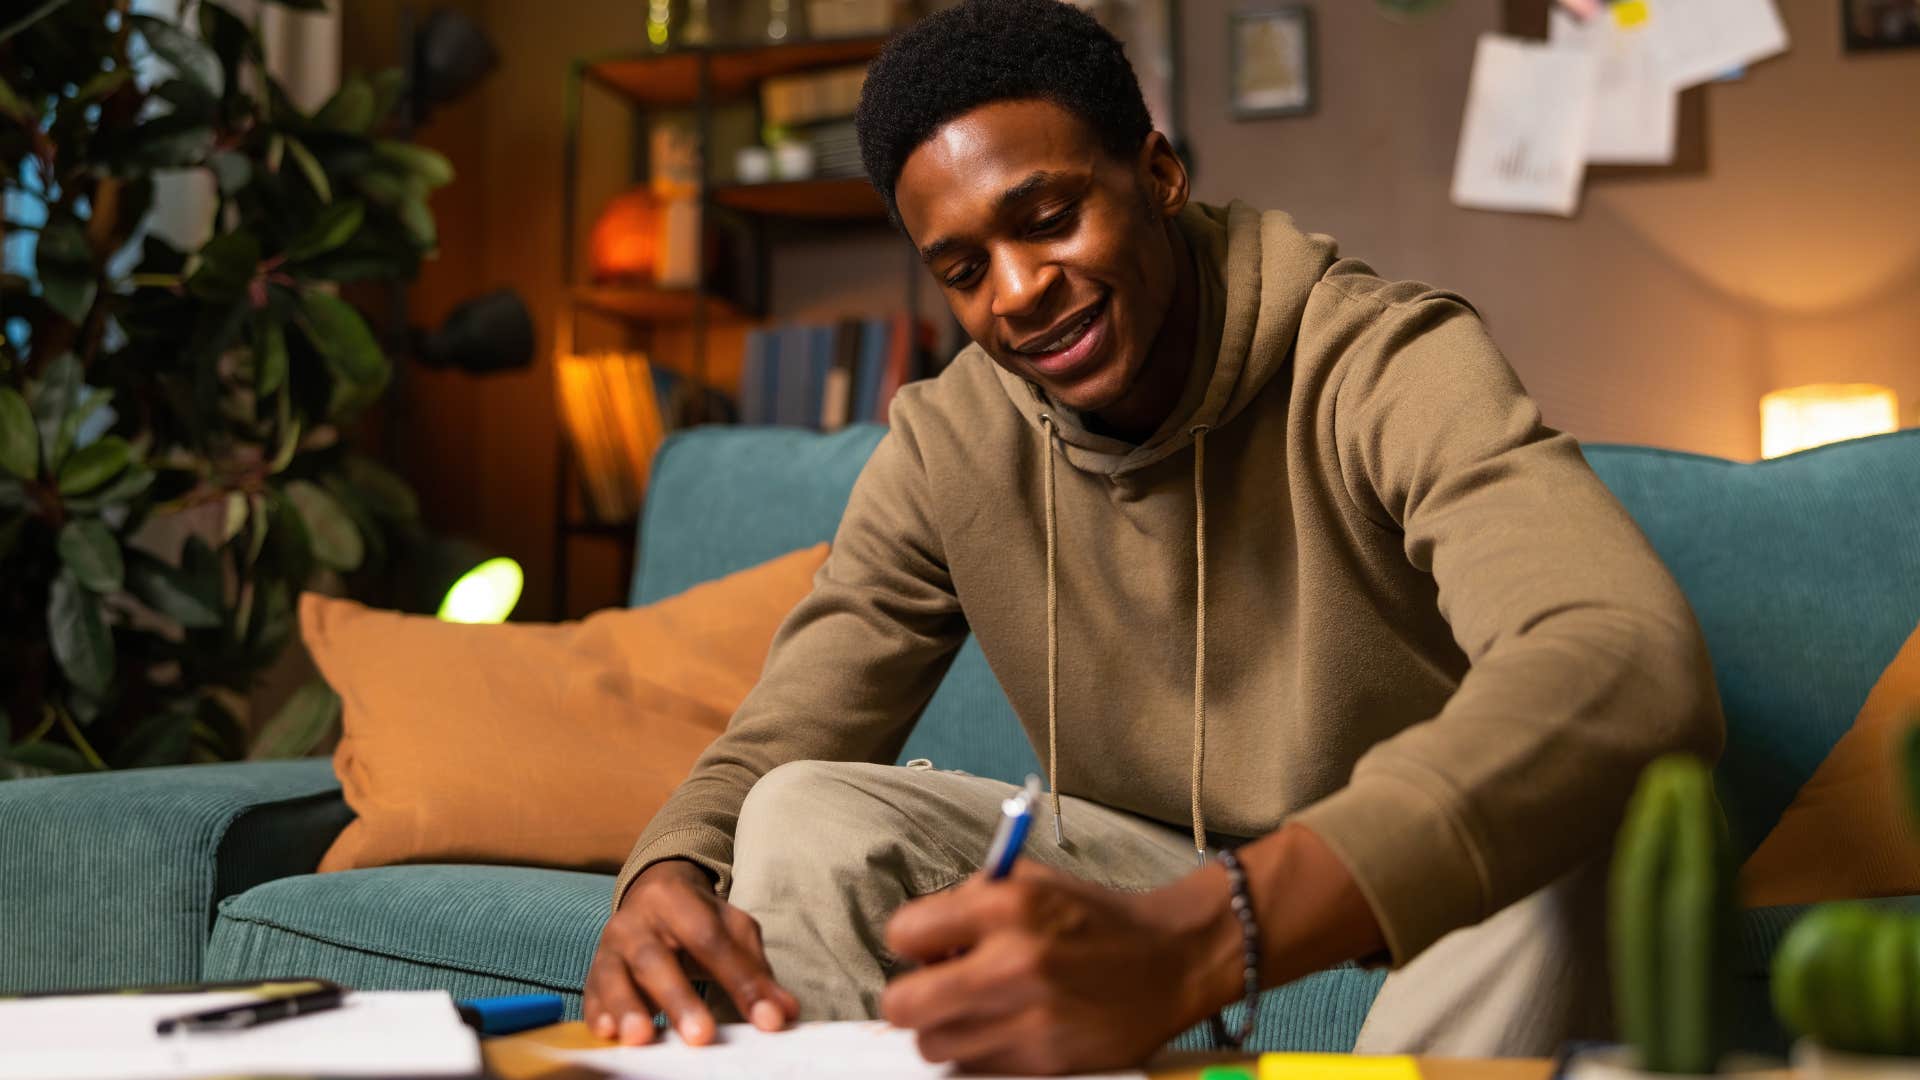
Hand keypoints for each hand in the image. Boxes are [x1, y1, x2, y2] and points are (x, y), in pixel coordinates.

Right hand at [583, 860, 799, 1046]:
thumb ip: (756, 970)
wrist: (650, 896)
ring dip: (628, 1008)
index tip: (767, 1020)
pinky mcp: (594, 972)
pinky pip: (591, 993)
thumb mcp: (732, 930)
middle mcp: (637, 920)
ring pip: (614, 976)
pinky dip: (598, 1014)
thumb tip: (784, 1013)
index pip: (711, 940)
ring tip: (642, 1038)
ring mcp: (610, 946)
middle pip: (655, 959)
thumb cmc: (698, 919)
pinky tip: (607, 1034)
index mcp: (677, 900)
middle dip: (679, 999)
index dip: (740, 980)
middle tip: (701, 1037)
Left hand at [879, 861, 1241, 1074]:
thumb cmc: (1096, 919)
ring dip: (945, 1030)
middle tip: (933, 989)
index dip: (911, 941)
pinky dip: (980, 1054)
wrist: (1171, 961)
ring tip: (976, 1010)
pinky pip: (975, 1070)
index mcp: (1007, 906)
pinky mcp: (1045, 1062)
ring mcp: (1029, 1019)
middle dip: (911, 997)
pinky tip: (1007, 1029)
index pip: (903, 934)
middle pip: (903, 1005)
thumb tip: (919, 939)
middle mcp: (1014, 963)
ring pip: (933, 1046)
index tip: (927, 946)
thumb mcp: (1031, 880)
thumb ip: (968, 900)